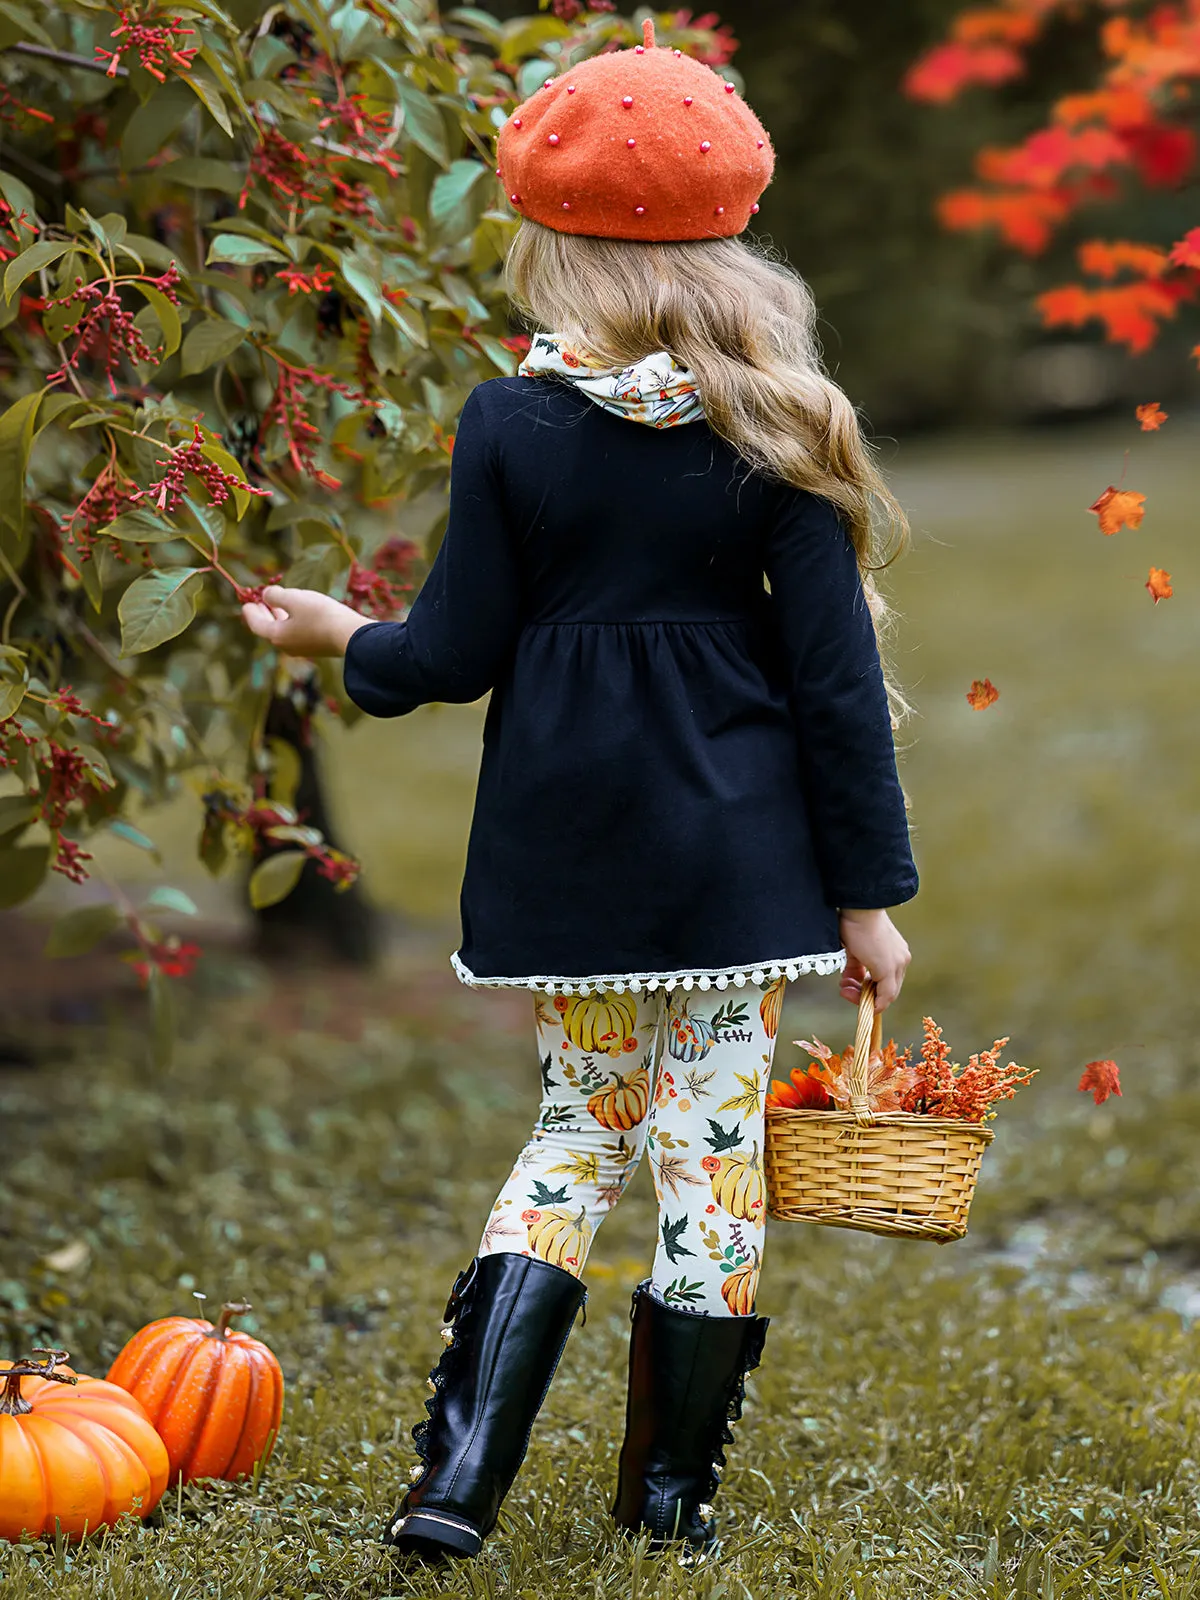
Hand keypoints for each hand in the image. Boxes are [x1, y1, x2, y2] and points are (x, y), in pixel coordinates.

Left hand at [241, 586, 367, 657]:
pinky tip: (298, 614)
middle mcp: (286, 645)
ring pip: (284, 631)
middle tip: (258, 604)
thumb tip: (267, 596)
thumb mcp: (294, 598)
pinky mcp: (316, 647)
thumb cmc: (320, 615)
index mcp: (277, 635)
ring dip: (278, 617)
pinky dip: (291, 622)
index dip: (250, 612)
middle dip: (263, 614)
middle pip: (269, 629)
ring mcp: (302, 648)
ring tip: (276, 606)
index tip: (246, 603)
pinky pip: (297, 633)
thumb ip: (275, 595)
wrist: (350, 635)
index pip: (256, 624)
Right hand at [838, 908, 910, 1011]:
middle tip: (845, 990)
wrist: (858, 908)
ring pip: (887, 994)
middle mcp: (901, 960)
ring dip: (862, 996)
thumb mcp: (855, 949)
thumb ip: (856, 967)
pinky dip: (871, 1001)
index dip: (870, 988)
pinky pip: (885, 995)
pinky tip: (852, 995)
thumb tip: (850, 980)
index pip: (888, 980)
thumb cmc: (855, 922)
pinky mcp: (888, 968)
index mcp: (896, 953)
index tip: (851, 986)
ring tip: (844, 989)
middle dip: (865, 994)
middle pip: (888, 990)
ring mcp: (897, 964)